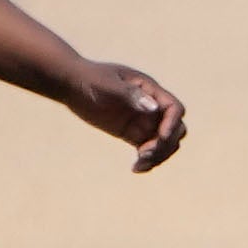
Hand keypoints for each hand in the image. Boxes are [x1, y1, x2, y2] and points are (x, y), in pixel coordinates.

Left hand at [67, 62, 187, 171]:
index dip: (172, 123)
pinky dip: (146, 162)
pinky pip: (147, 151)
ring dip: (158, 156)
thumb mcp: (107, 84)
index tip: (161, 136)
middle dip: (166, 143)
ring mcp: (143, 122)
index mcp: (150, 91)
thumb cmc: (90, 78)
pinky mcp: (132, 134)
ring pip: (164, 144)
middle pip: (175, 129)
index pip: (174, 109)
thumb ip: (130, 94)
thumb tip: (153, 108)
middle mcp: (152, 107)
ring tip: (139, 163)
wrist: (72, 84)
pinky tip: (136, 169)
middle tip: (146, 152)